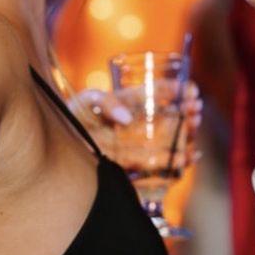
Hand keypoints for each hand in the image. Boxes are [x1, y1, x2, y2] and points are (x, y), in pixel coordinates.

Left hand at [69, 82, 202, 157]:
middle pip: (168, 116)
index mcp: (127, 102)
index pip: (155, 92)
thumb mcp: (87, 101)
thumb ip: (106, 102)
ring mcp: (137, 143)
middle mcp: (137, 122)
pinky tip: (190, 157)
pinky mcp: (135, 164)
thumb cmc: (73, 118)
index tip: (191, 90)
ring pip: (169, 139)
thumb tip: (126, 117)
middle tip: (197, 110)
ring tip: (194, 131)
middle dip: (186, 111)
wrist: (56, 148)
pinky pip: (161, 163)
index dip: (174, 90)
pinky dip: (178, 161)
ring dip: (185, 134)